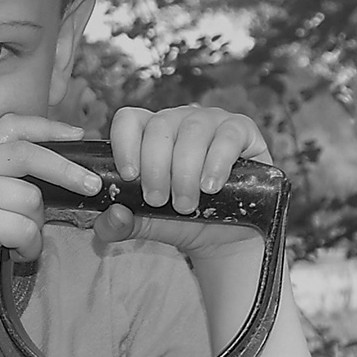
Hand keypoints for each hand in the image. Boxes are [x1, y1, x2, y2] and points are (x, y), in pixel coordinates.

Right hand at [0, 111, 103, 309]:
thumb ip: (10, 184)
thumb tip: (64, 171)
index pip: (9, 126)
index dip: (46, 127)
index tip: (76, 135)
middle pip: (26, 154)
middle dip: (65, 169)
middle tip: (93, 185)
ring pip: (30, 197)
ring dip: (36, 226)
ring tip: (20, 244)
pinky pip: (24, 227)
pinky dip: (30, 246)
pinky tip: (15, 255)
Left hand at [104, 101, 276, 276]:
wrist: (226, 237)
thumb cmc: (184, 221)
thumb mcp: (148, 225)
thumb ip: (120, 224)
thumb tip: (114, 215)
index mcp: (149, 134)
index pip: (129, 120)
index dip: (124, 143)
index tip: (129, 176)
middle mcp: (179, 121)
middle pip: (160, 127)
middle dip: (156, 168)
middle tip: (159, 201)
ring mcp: (212, 121)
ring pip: (192, 131)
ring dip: (185, 172)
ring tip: (187, 205)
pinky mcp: (242, 130)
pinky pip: (227, 136)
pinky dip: (217, 163)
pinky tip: (211, 187)